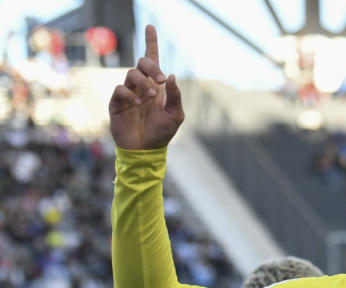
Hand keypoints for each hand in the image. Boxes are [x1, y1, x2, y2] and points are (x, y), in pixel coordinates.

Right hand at [109, 25, 183, 149]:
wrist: (146, 150)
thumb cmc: (162, 132)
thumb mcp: (175, 115)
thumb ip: (175, 96)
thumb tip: (172, 76)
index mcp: (157, 86)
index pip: (152, 59)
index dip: (151, 42)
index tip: (150, 26)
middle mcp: (142, 85)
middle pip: (142, 63)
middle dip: (152, 66)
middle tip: (161, 80)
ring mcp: (129, 93)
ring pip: (131, 74)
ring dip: (143, 83)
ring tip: (151, 97)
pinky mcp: (117, 102)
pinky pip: (120, 90)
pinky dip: (130, 94)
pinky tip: (138, 103)